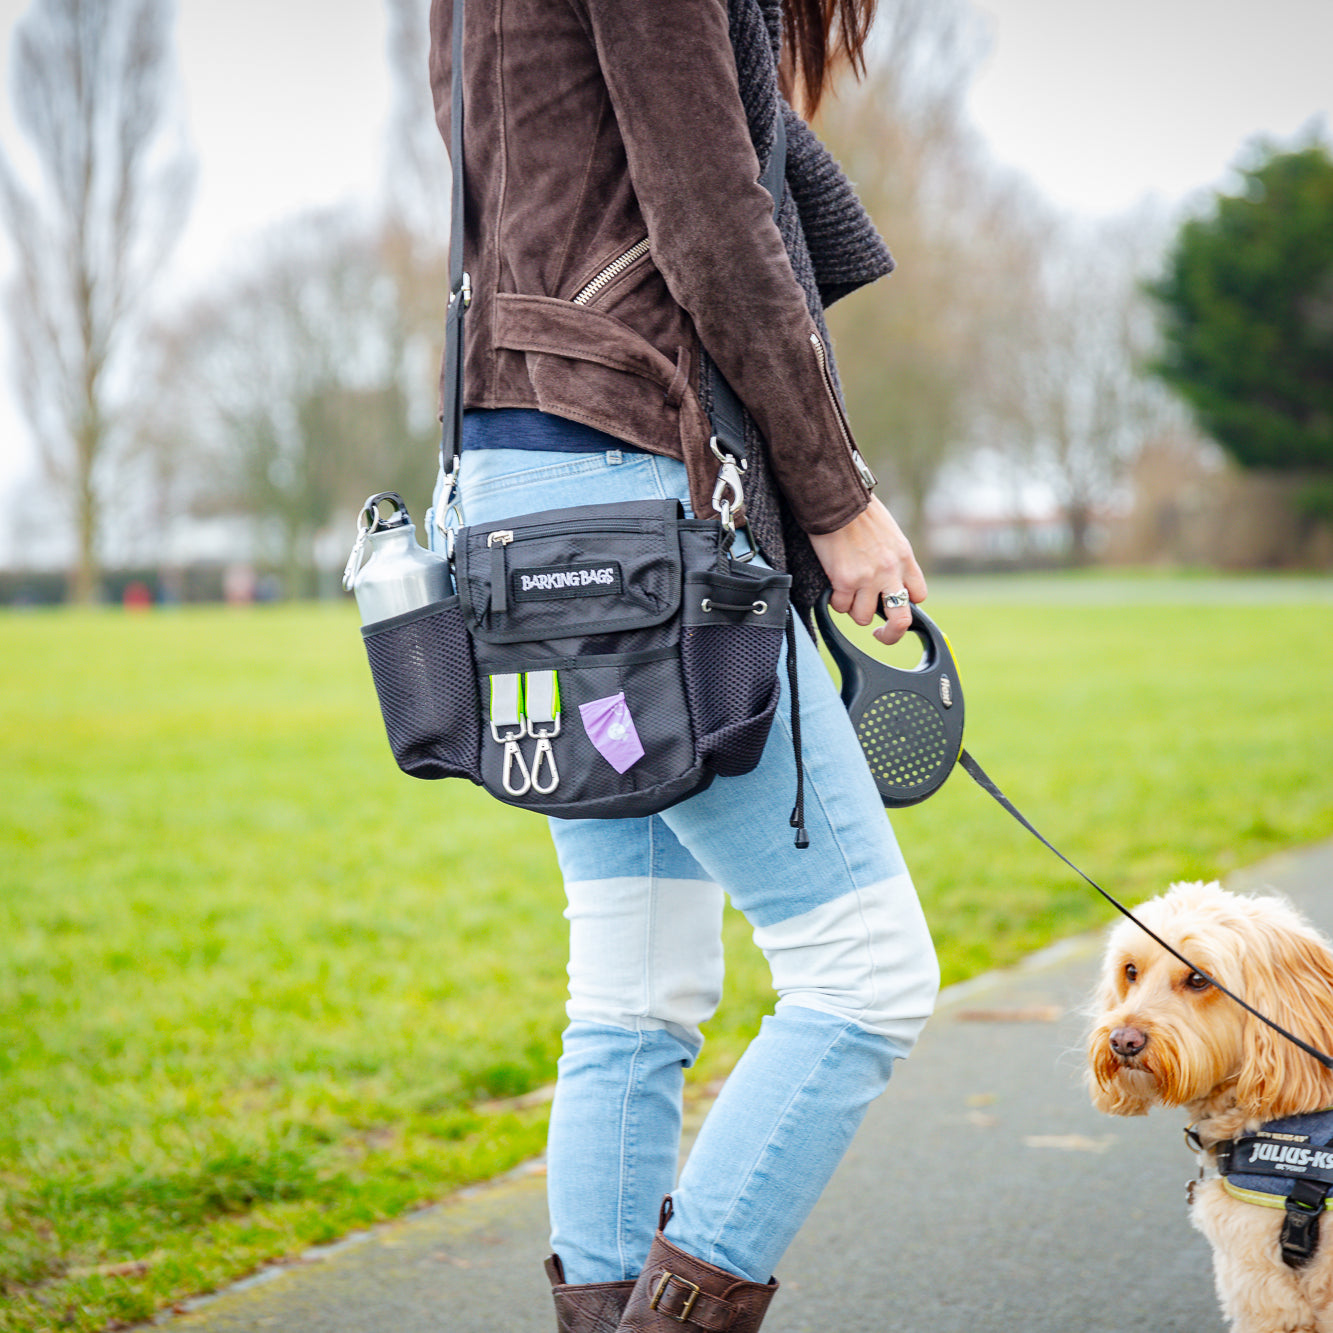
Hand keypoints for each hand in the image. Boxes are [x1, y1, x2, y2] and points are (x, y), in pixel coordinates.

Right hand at [807, 497, 926, 645]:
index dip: (906, 602)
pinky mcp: (844, 580)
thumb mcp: (889, 534)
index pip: (919, 595)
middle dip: (891, 634)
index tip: (892, 600)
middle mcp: (890, 572)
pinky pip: (840, 607)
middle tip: (880, 634)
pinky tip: (833, 586)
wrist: (837, 500)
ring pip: (863, 617)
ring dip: (853, 609)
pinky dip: (835, 601)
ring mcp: (868, 579)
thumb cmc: (859, 511)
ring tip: (846, 593)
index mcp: (904, 558)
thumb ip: (891, 558)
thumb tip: (886, 577)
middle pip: (901, 620)